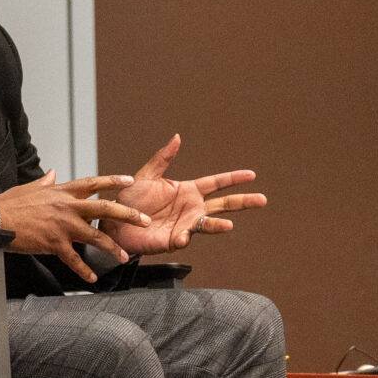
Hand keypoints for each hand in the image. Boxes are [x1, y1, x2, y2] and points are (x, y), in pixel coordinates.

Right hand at [0, 171, 150, 281]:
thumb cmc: (11, 203)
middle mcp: (68, 207)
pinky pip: (74, 259)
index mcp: (63, 191)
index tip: (131, 180)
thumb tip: (52, 172)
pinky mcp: (54, 244)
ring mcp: (63, 226)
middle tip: (145, 220)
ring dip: (111, 247)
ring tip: (124, 256)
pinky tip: (92, 278)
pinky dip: (83, 270)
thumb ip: (46, 181)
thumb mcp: (31, 187)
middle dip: (128, 215)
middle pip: (105, 208)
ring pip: (95, 236)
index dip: (114, 181)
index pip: (94, 182)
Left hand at [103, 135, 266, 255]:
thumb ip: (162, 158)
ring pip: (209, 224)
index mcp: (188, 191)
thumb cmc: (130, 200)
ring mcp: (185, 225)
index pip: (216, 183)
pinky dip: (185, 237)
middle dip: (243, 201)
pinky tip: (182, 236)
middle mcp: (191, 208)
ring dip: (219, 226)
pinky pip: (184, 238)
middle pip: (223, 204)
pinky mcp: (174, 240)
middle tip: (263, 199)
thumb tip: (177, 137)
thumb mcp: (146, 175)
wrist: (115, 223)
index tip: (251, 175)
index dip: (233, 178)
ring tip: (229, 226)